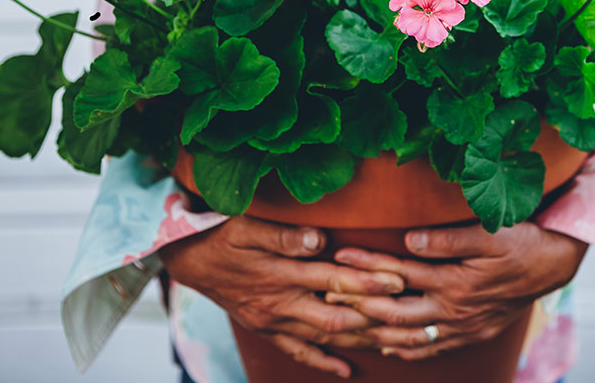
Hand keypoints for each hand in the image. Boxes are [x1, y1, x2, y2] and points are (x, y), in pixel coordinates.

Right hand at [159, 215, 404, 377]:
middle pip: (335, 316)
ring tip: (393, 343)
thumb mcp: (247, 226)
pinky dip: (322, 362)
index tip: (398, 279)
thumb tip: (320, 239)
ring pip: (323, 337)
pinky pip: (298, 352)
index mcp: (279, 274)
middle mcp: (279, 303)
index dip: (367, 281)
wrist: (188, 258)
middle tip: (407, 318)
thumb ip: (284, 235)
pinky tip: (346, 370)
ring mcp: (273, 321)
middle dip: (374, 318)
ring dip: (358, 341)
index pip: (333, 279)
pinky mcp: (266, 330)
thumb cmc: (221, 234)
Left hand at [325, 222, 586, 359]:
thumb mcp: (491, 233)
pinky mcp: (471, 333)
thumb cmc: (521, 241)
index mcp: (455, 281)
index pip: (399, 273)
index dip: (367, 265)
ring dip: (374, 331)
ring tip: (345, 325)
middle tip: (327, 296)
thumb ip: (450, 238)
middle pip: (395, 311)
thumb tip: (410, 240)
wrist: (554, 264)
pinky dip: (406, 350)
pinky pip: (432, 348)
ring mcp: (462, 326)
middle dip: (358, 304)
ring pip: (409, 336)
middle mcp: (454, 309)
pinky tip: (387, 346)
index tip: (338, 256)